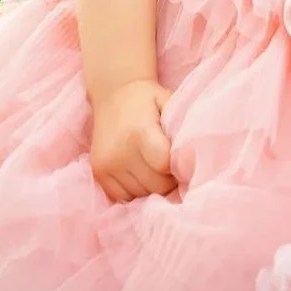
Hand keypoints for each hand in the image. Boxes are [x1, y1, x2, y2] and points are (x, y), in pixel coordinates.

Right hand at [88, 78, 176, 202]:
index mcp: (140, 133)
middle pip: (156, 186)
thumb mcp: (167, 101)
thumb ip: (180, 125)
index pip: (165, 166)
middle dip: (169, 180)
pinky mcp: (99, 173)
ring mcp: (107, 165)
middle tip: (172, 167)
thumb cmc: (147, 98)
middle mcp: (121, 152)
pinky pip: (123, 197)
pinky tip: (141, 174)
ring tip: (155, 169)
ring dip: (152, 188)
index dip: (178, 167)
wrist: (113, 93)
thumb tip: (192, 154)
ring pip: (141, 195)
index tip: (182, 160)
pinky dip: (136, 191)